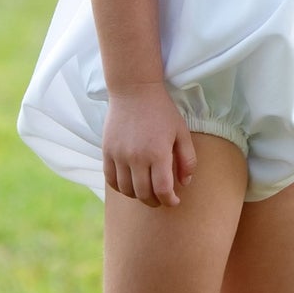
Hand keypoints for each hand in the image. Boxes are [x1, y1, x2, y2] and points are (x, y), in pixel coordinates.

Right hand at [103, 85, 197, 207]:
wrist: (134, 90)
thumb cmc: (162, 111)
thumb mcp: (182, 132)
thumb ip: (187, 159)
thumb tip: (184, 183)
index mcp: (158, 153)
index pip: (162, 190)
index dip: (170, 201)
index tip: (174, 202)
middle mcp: (136, 157)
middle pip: (143, 194)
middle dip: (155, 201)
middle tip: (162, 199)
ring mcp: (119, 155)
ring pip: (126, 189)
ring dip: (137, 196)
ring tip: (146, 192)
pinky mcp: (106, 151)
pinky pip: (110, 179)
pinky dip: (121, 187)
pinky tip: (130, 184)